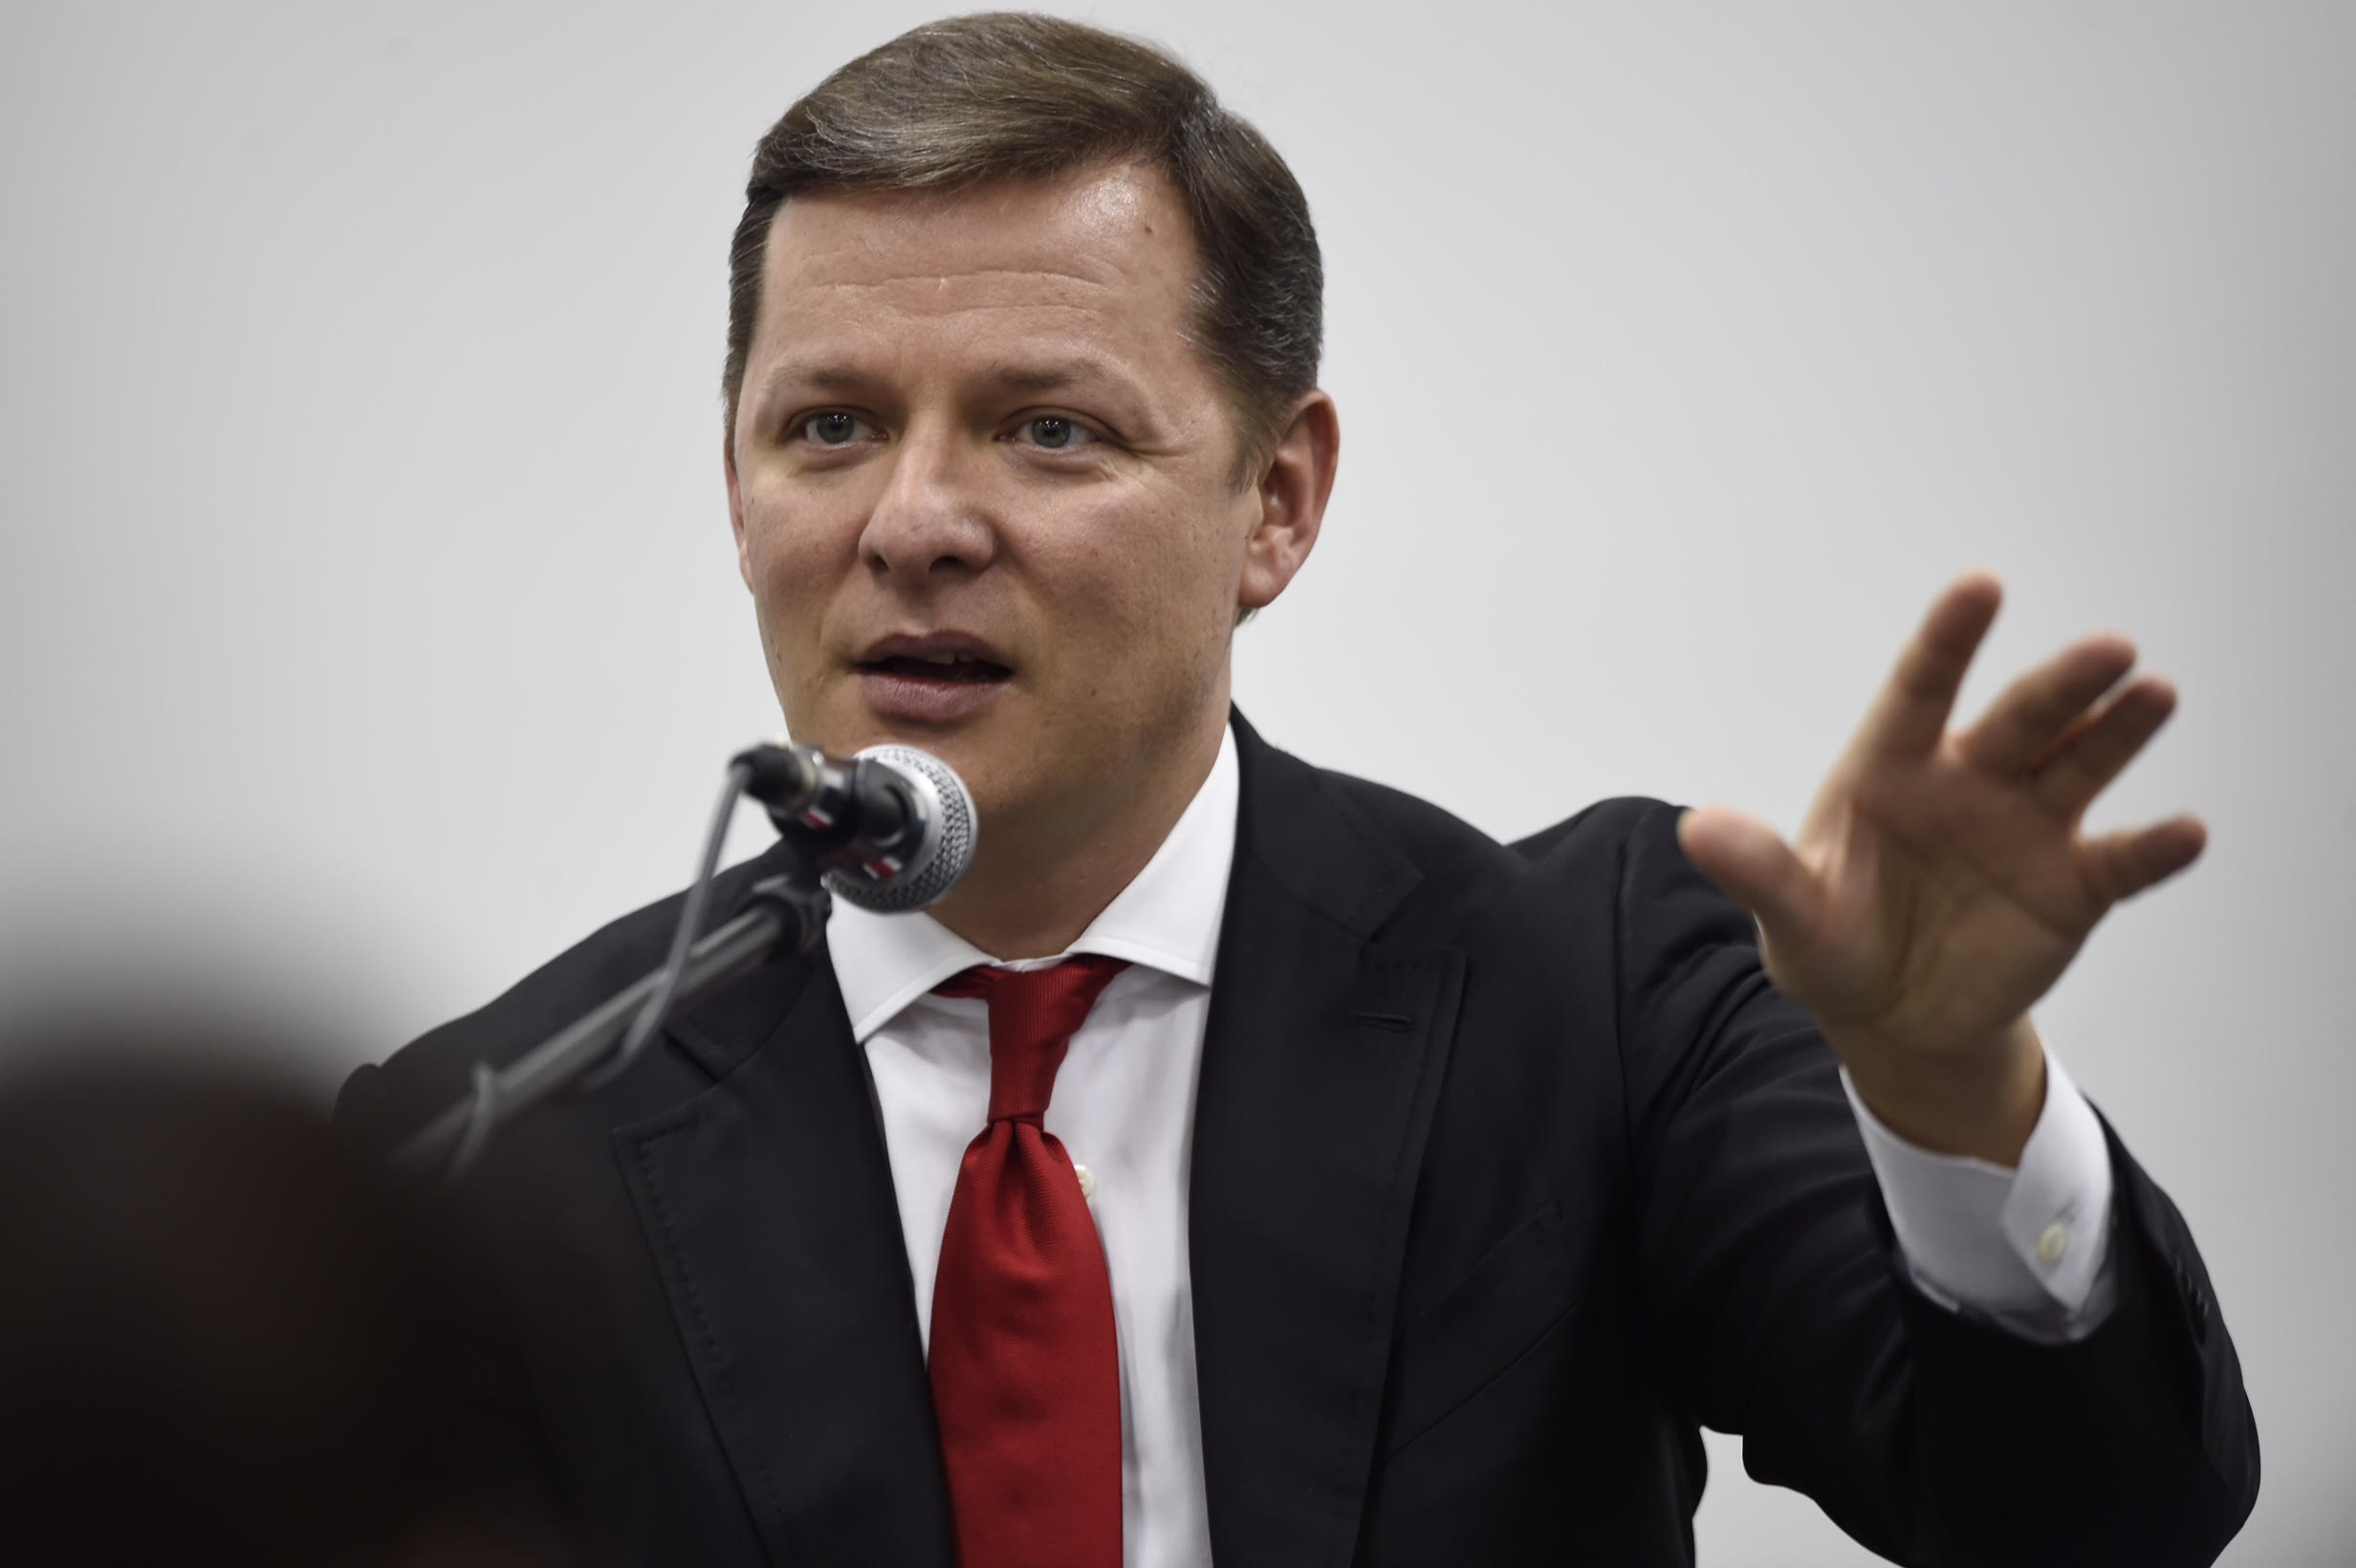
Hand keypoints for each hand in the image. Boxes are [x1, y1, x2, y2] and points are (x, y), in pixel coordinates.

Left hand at [1677, 574, 2203, 1164]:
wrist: (1893, 1018)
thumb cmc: (1832, 943)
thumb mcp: (1793, 915)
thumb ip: (1758, 871)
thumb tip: (1698, 830)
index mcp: (1892, 768)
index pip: (1920, 690)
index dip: (1949, 641)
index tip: (1981, 587)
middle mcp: (1969, 780)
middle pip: (2021, 719)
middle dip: (2063, 684)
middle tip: (2112, 648)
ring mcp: (2027, 828)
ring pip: (2081, 765)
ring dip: (2119, 733)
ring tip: (2156, 694)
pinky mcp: (2074, 886)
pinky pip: (2122, 862)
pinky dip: (2155, 849)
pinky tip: (2187, 832)